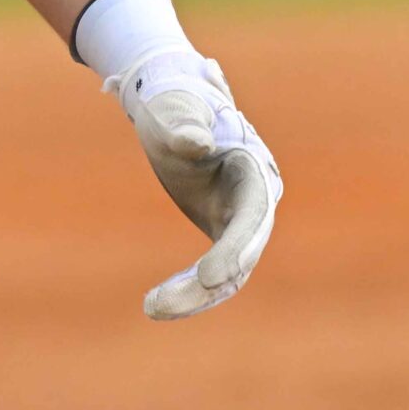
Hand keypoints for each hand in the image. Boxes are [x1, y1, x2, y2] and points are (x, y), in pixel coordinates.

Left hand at [111, 48, 283, 319]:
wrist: (172, 106)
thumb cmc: (173, 102)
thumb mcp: (173, 110)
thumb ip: (184, 124)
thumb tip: (195, 143)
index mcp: (253, 165)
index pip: (253, 215)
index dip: (236, 248)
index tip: (209, 277)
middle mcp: (257, 198)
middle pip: (244, 253)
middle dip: (207, 284)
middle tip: (158, 303)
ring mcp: (243, 219)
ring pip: (231, 273)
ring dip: (194, 296)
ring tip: (151, 307)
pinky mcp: (224, 232)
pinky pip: (215, 273)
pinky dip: (190, 289)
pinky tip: (157, 303)